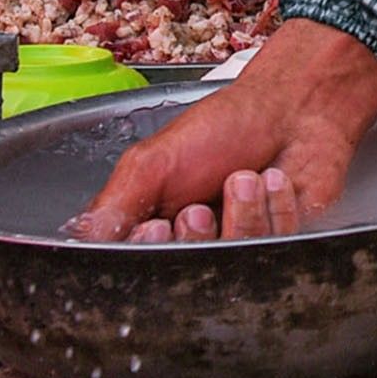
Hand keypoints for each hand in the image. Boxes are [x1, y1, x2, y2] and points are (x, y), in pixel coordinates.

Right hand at [67, 18, 376, 241]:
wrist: (293, 104)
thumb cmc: (224, 126)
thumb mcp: (154, 160)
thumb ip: (116, 203)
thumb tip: (83, 240)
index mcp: (159, 229)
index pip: (140, 267)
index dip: (150, 255)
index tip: (156, 227)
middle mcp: (200, 244)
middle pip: (188, 274)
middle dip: (195, 237)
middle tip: (199, 206)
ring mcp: (243, 245)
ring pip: (235, 260)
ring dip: (240, 212)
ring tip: (244, 176)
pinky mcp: (286, 242)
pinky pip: (276, 245)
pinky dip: (275, 207)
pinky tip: (276, 178)